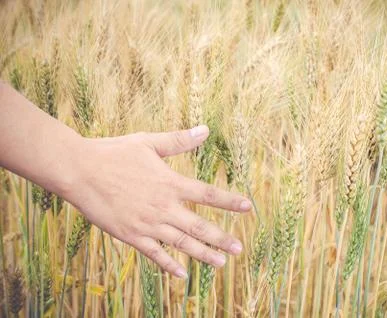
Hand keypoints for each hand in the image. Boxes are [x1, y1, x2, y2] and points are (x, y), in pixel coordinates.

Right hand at [64, 125, 251, 277]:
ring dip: (203, 254)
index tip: (247, 207)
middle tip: (239, 249)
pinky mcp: (130, 235)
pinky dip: (169, 264)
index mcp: (170, 183)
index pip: (207, 194)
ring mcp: (147, 223)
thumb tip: (206, 129)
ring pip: (181, 243)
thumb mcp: (149, 142)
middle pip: (199, 226)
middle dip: (221, 238)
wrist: (80, 170)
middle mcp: (163, 206)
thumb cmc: (114, 153)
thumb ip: (179, 140)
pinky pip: (154, 253)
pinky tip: (181, 274)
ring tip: (221, 263)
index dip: (229, 201)